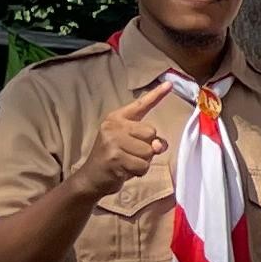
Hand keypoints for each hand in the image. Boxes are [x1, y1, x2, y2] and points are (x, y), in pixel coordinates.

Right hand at [74, 75, 183, 200]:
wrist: (91, 177)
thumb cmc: (115, 158)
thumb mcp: (131, 144)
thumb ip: (148, 140)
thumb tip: (160, 146)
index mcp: (117, 118)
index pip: (141, 105)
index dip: (156, 95)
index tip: (170, 84)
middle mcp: (114, 126)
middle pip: (151, 133)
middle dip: (147, 148)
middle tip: (131, 153)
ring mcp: (113, 141)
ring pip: (149, 152)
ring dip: (143, 162)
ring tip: (127, 162)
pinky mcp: (114, 158)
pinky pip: (142, 166)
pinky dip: (138, 172)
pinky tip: (124, 171)